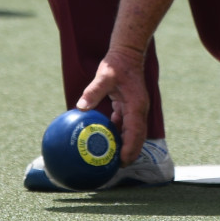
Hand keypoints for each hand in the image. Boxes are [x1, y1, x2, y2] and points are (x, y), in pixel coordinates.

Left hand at [75, 44, 148, 164]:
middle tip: (116, 168)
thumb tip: (80, 106)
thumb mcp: (104, 76)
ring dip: (124, 145)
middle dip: (130, 153)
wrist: (128, 52)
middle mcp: (139, 110)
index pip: (135, 133)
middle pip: (137, 137)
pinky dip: (118, 133)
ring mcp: (135, 108)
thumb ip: (93, 92)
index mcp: (136, 106)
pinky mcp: (129, 106)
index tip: (122, 162)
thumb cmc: (117, 64)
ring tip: (111, 158)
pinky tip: (106, 139)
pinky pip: (125, 124)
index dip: (130, 149)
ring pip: (132, 132)